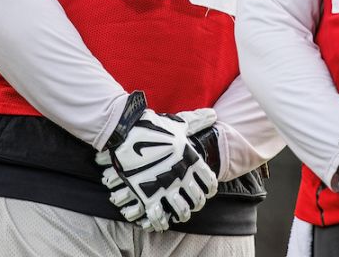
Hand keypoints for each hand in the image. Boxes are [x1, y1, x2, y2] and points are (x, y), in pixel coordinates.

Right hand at [98, 105, 218, 230]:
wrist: (124, 131)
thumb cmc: (152, 126)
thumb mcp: (178, 123)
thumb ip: (197, 121)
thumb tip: (213, 115)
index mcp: (191, 159)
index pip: (209, 181)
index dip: (209, 188)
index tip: (207, 190)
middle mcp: (181, 175)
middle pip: (197, 199)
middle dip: (196, 203)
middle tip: (193, 204)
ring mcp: (164, 187)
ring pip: (181, 211)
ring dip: (182, 215)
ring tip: (180, 215)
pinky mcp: (146, 195)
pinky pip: (159, 217)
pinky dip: (161, 222)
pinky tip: (162, 221)